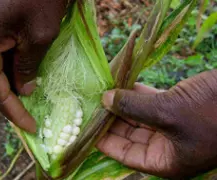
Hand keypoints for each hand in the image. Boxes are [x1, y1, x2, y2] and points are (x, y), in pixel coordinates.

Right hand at [0, 0, 68, 131]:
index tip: (30, 127)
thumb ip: (27, 67)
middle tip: (28, 113)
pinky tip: (17, 71)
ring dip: (3, 84)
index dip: (13, 112)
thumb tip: (23, 88)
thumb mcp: (40, 35)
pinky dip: (0, 67)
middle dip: (6, 100)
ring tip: (26, 95)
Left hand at [97, 70, 216, 177]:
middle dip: (111, 119)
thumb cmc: (213, 113)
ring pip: (138, 116)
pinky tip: (121, 84)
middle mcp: (166, 146)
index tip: (85, 127)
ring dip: (122, 104)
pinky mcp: (176, 106)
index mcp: (165, 161)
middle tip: (90, 105)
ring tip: (101, 93)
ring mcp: (171, 126)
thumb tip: (105, 99)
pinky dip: (136, 93)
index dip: (104, 141)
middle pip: (129, 134)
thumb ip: (134, 106)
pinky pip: (149, 102)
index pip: (125, 154)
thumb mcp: (168, 112)